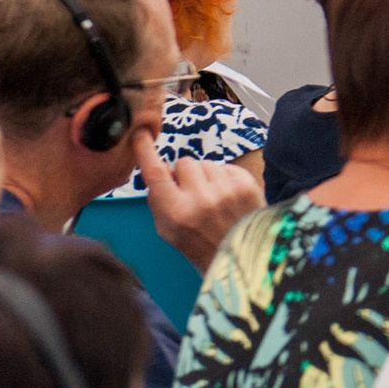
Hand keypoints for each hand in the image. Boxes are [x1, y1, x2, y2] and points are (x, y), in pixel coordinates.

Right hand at [137, 142, 261, 271]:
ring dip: (206, 176)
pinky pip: (226, 166)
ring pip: (206, 163)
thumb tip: (156, 167)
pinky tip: (226, 196)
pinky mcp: (246, 184)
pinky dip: (223, 178)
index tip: (141, 134)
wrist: (239, 254)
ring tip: (212, 197)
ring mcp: (226, 190)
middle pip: (184, 162)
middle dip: (185, 173)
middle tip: (191, 192)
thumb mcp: (167, 228)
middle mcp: (201, 199)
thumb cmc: (197, 242)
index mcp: (175, 212)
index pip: (156, 173)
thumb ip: (158, 198)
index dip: (146, 151)